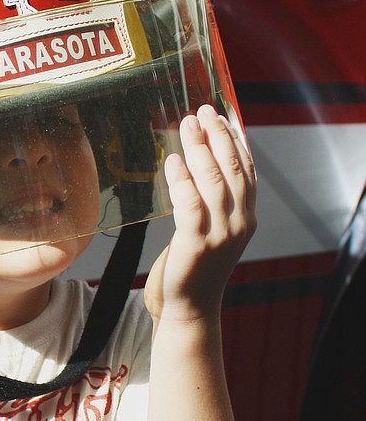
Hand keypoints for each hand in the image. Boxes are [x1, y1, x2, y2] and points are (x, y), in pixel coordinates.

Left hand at [144, 105, 255, 325]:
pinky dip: (182, 180)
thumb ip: (211, 202)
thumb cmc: (193, 268)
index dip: (236, 140)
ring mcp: (220, 234)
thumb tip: (198, 164)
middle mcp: (239, 223)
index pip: (247, 170)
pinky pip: (190, 204)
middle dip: (219, 136)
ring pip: (214, 181)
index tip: (223, 115)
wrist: (189, 309)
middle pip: (234, 169)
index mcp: (246, 218)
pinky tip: (173, 160)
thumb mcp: (210, 230)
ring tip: (188, 124)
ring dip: (201, 149)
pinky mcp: (196, 245)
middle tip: (204, 111)